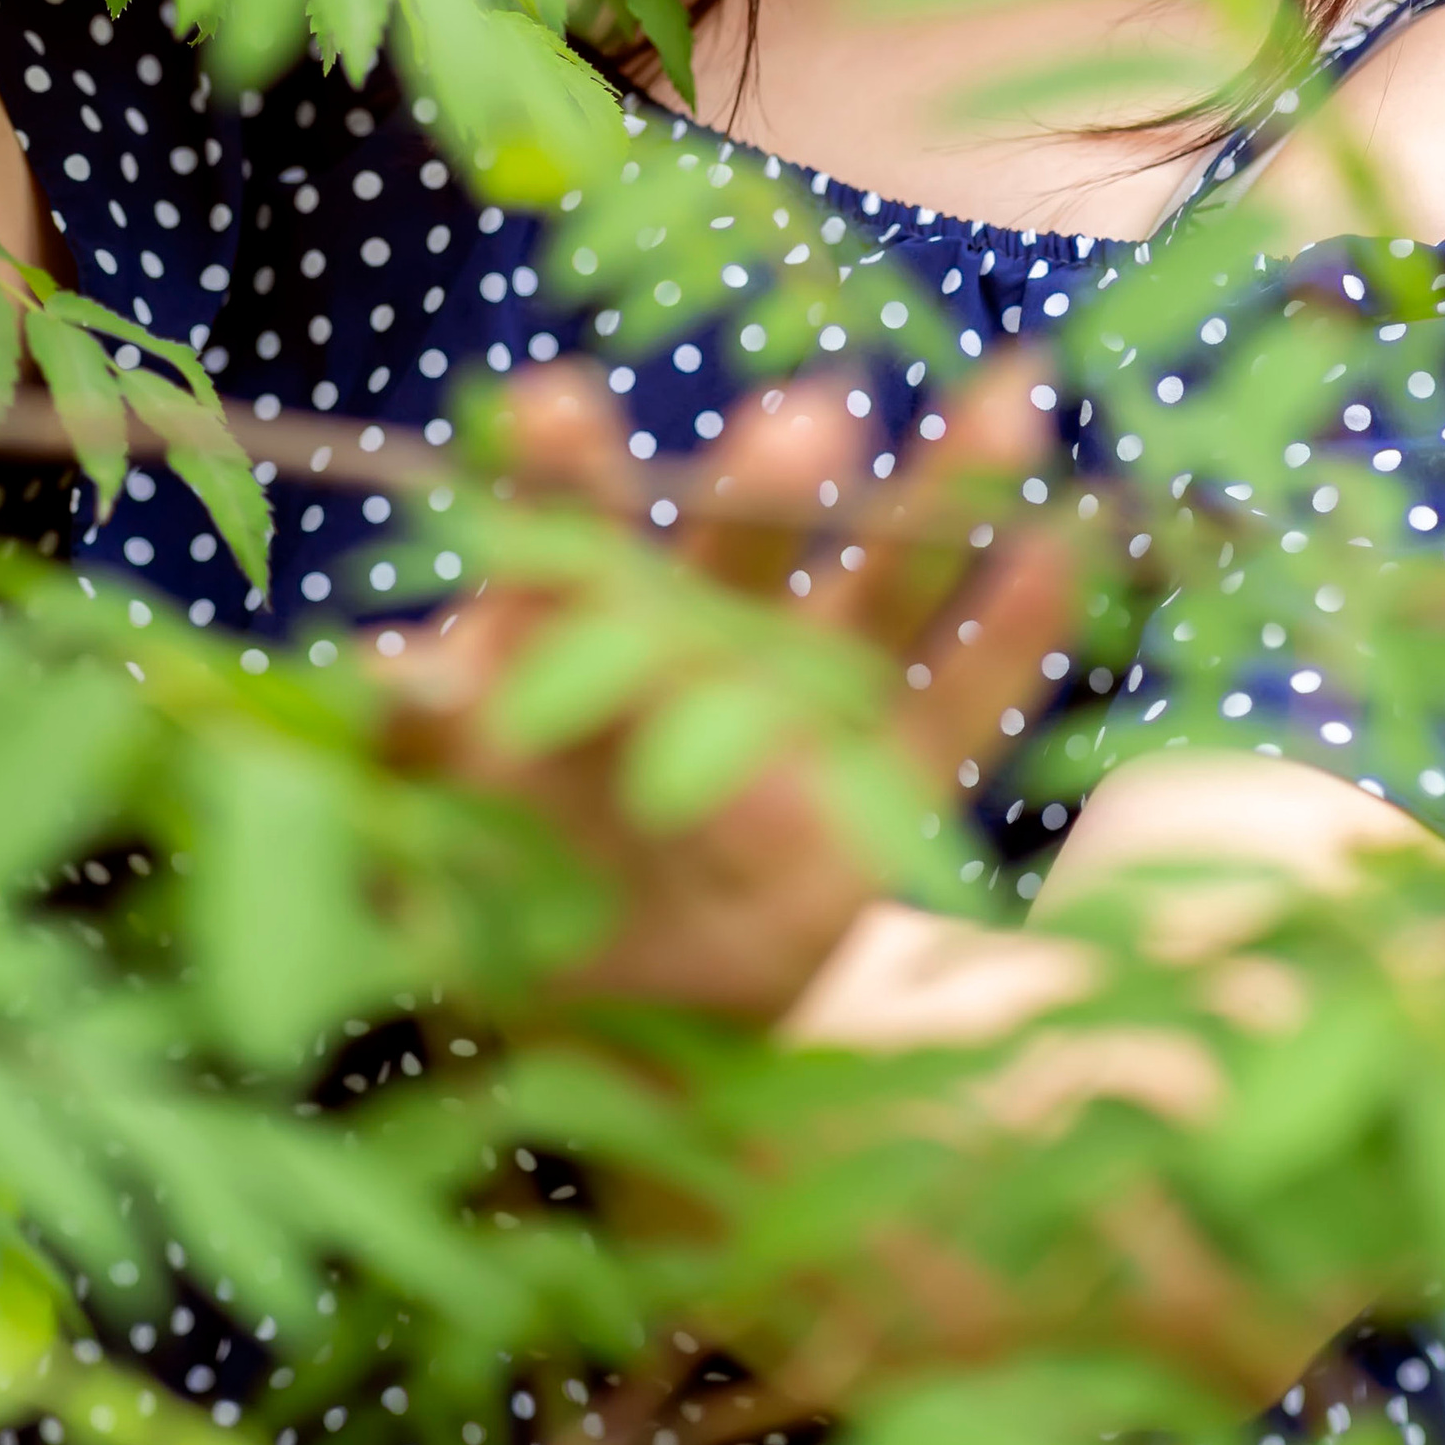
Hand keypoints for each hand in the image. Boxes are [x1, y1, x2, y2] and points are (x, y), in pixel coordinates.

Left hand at [382, 353, 1079, 1023]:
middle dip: (765, 491)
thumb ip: (427, 753)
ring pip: (879, 591)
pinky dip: (1018, 629)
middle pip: (736, 552)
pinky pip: (965, 704)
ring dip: (938, 499)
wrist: (644, 1047)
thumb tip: (373, 670)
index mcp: (581, 650)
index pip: (567, 543)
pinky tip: (1072, 542)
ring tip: (1004, 398)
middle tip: (804, 418)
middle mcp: (706, 650)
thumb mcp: (448, 850)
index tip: (558, 401)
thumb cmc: (526, 919)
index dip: (562, 475)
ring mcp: (817, 712)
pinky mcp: (901, 788)